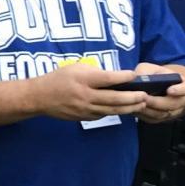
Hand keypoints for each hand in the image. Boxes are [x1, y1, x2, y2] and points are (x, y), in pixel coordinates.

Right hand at [32, 65, 146, 120]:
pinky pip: (104, 115)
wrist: (39, 97)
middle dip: (133, 97)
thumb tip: (115, 77)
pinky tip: (124, 109)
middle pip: (115, 98)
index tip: (134, 75)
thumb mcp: (74, 68)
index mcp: (82, 80)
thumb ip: (94, 72)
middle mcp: (85, 95)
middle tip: (145, 95)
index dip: (124, 77)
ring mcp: (84, 108)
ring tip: (141, 104)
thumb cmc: (58, 79)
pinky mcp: (83, 117)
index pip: (108, 79)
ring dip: (129, 107)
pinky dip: (116, 111)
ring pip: (112, 110)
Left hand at [132, 62, 184, 123]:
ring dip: (148, 110)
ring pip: (162, 114)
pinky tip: (133, 108)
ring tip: (136, 103)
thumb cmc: (155, 76)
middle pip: (172, 104)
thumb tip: (137, 77)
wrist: (156, 87)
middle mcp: (181, 100)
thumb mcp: (151, 69)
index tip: (170, 90)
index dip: (179, 90)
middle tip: (144, 98)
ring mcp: (172, 111)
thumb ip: (146, 71)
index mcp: (183, 85)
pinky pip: (153, 119)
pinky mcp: (161, 118)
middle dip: (157, 102)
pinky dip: (143, 115)